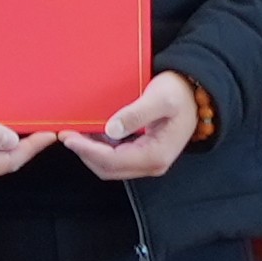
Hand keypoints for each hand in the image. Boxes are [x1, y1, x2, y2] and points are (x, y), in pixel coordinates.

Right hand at [0, 90, 51, 187]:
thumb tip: (12, 140)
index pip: (9, 161)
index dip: (31, 148)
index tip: (49, 134)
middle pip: (8, 160)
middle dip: (28, 145)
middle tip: (48, 128)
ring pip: (3, 153)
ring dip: (19, 140)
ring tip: (37, 127)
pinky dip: (8, 137)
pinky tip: (19, 126)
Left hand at [64, 74, 207, 180]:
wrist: (195, 92)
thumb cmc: (178, 93)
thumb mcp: (159, 98)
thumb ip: (136, 114)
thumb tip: (111, 130)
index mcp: (156, 155)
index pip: (112, 160)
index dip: (87, 151)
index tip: (68, 137)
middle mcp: (152, 165)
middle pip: (108, 168)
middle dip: (84, 153)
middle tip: (65, 134)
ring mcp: (147, 162)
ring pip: (110, 166)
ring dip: (89, 152)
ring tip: (73, 133)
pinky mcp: (143, 155)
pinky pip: (115, 158)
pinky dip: (99, 149)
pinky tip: (89, 133)